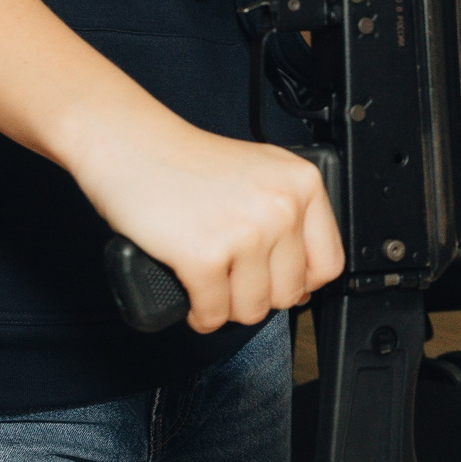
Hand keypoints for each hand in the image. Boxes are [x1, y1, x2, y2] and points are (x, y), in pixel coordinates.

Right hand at [74, 119, 344, 331]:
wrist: (131, 146)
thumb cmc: (187, 160)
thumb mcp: (261, 172)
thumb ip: (289, 214)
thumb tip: (302, 279)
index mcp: (301, 184)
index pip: (328, 262)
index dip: (301, 282)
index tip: (279, 282)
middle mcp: (281, 207)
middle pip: (289, 292)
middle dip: (258, 296)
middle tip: (233, 282)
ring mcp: (245, 232)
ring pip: (253, 309)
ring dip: (228, 308)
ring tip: (212, 288)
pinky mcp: (205, 256)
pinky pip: (213, 313)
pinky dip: (202, 315)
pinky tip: (194, 300)